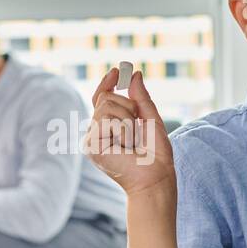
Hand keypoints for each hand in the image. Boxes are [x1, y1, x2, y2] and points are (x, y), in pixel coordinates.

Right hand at [84, 67, 173, 196]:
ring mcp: (91, 140)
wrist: (156, 177)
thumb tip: (134, 74)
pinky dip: (123, 130)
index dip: (107, 82)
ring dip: (127, 121)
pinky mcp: (91, 146)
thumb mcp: (150, 119)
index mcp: (108, 127)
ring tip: (131, 142)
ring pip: (106, 106)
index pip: (102, 98)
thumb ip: (140, 98)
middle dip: (128, 108)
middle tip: (137, 131)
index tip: (118, 70)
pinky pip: (106, 120)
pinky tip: (126, 146)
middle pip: (106, 98)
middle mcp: (96, 132)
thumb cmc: (156, 154)